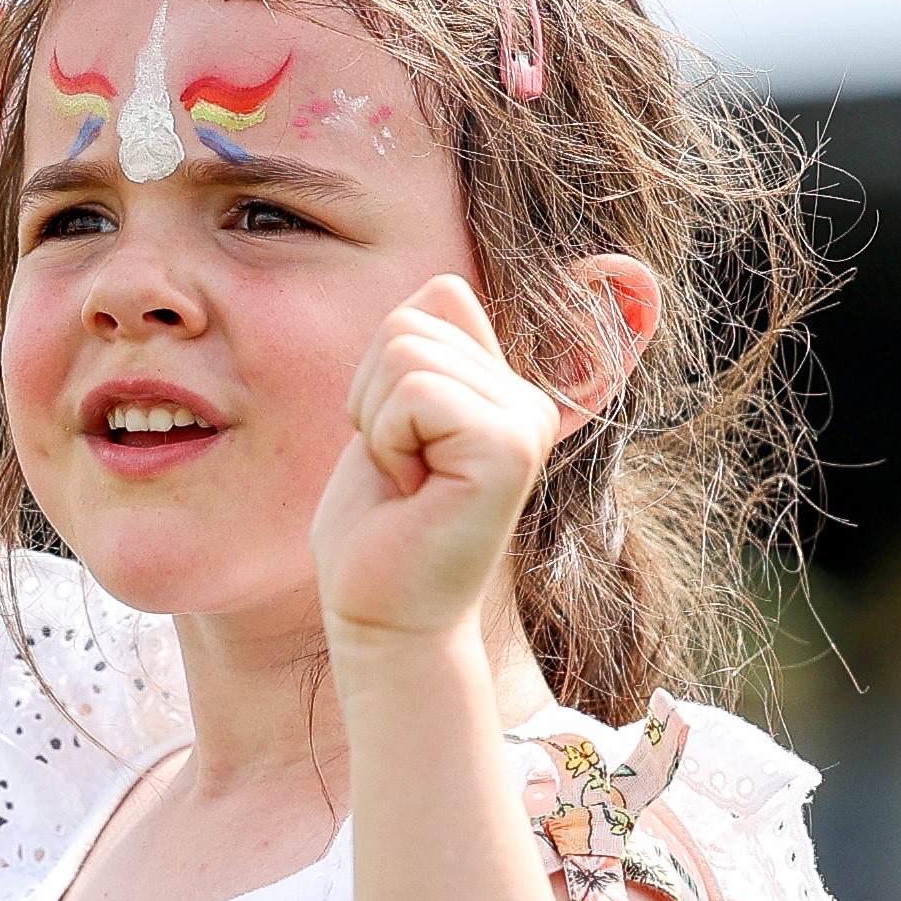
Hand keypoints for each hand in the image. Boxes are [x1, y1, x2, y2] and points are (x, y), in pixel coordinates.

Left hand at [310, 276, 558, 650]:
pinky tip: (412, 492)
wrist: (383, 616)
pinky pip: (414, 392)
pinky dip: (387, 441)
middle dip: (372, 397)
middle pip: (411, 322)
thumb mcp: (389, 418)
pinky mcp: (508, 446)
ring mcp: (525, 420)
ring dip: (378, 424)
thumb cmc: (376, 529)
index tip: (397, 441)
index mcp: (504, 389)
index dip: (381, 368)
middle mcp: (528, 399)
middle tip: (399, 470)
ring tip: (407, 482)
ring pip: (406, 353)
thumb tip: (445, 285)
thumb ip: (419, 354)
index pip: (435, 299)